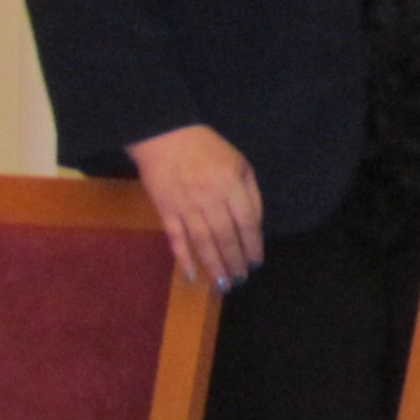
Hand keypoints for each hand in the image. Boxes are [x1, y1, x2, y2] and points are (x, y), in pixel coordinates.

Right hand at [125, 122, 262, 289]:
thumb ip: (250, 193)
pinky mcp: (165, 210)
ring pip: (202, 242)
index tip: (255, 263)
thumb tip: (255, 226)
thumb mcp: (239, 162)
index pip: (246, 222)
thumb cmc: (207, 148)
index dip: (252, 245)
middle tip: (240, 279)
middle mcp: (210, 198)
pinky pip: (176, 238)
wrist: (164, 135)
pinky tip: (191, 275)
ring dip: (213, 266)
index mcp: (230, 184)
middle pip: (226, 237)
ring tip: (222, 285)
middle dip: (234, 261)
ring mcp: (185, 206)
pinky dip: (183, 258)